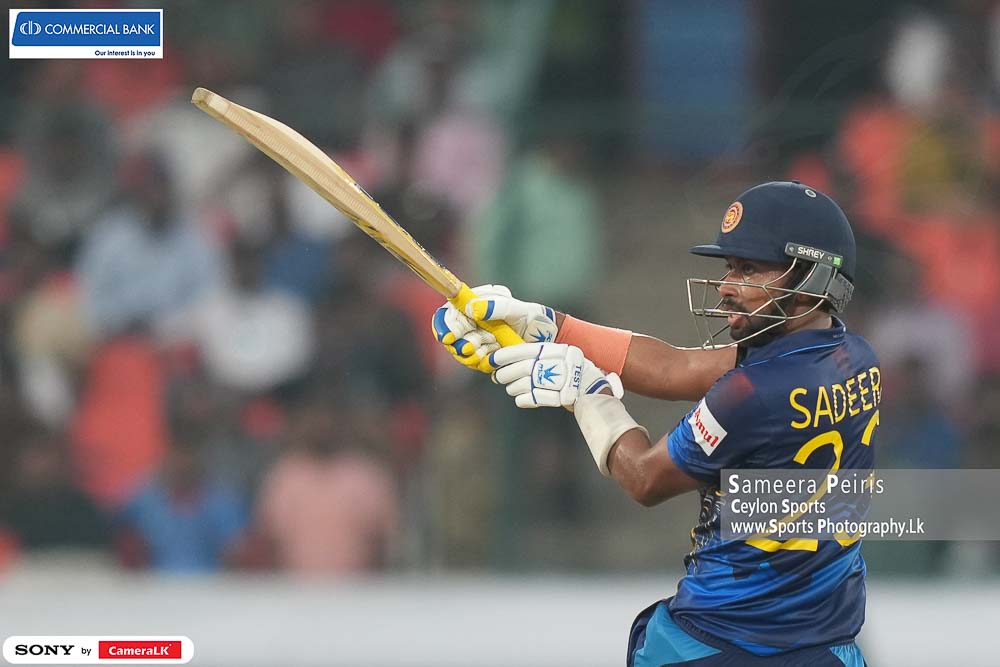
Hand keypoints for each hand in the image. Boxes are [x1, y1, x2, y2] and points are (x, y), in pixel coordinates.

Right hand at [431, 285, 557, 372]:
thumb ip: (495, 307)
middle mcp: (472, 321)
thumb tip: (472, 308)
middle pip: (451, 335)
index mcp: (475, 303)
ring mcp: (476, 338)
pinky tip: (491, 357)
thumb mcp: (516, 308)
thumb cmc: (530, 316)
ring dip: (471, 353)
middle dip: (460, 343)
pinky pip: (474, 361)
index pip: (449, 314)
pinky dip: (481, 360)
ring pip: (461, 350)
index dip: (445, 325)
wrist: (545, 336)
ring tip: (487, 350)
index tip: (450, 337)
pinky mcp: (483, 353)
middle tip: (473, 347)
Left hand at [490, 343, 622, 409]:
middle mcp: (554, 364)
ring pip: (522, 384)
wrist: (592, 389)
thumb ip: (538, 354)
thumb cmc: (570, 370)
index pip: (523, 351)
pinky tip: (521, 397)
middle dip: (504, 374)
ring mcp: (556, 382)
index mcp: (552, 351)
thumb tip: (508, 357)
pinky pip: (529, 399)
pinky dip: (522, 398)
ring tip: (511, 387)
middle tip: (497, 377)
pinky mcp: (556, 398)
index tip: (492, 359)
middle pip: (520, 369)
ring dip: (512, 387)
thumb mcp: (557, 354)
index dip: (504, 356)